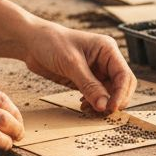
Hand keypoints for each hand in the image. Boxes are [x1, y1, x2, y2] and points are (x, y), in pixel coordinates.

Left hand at [21, 21, 136, 113]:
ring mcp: (97, 71)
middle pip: (122, 86)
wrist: (32, 42)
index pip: (124, 75)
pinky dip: (93, 103)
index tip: (111, 108)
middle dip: (115, 100)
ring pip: (110, 93)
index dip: (121, 94)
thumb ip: (89, 85)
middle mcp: (106, 60)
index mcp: (107, 50)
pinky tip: (83, 106)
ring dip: (103, 104)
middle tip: (103, 113)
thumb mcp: (71, 64)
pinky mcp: (86, 80)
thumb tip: (104, 106)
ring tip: (90, 111)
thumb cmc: (51, 43)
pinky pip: (97, 95)